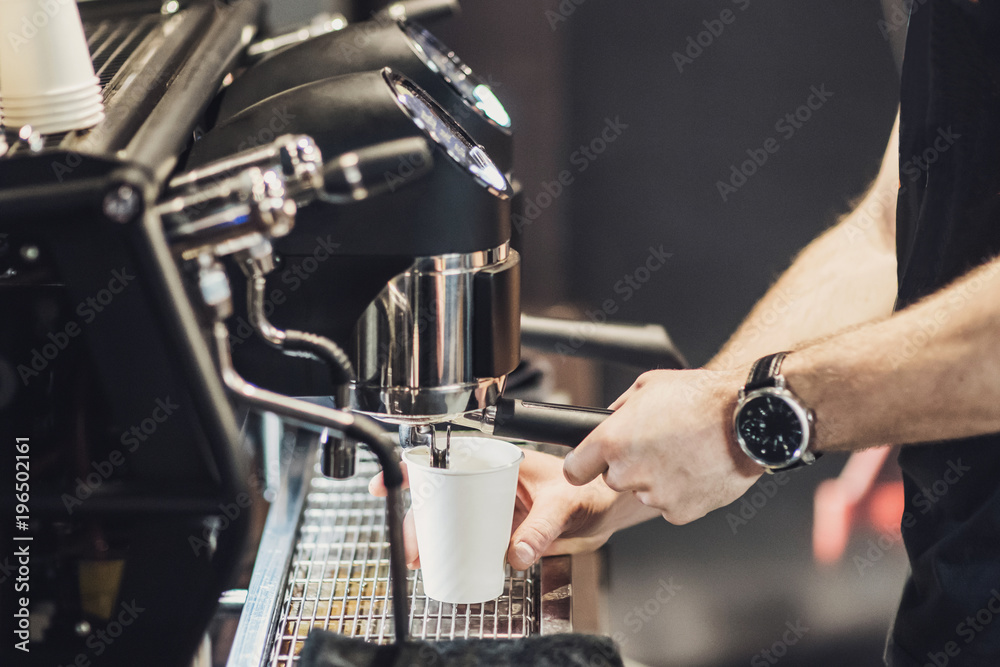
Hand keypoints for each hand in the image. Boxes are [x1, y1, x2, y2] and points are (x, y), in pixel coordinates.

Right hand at [368, 449, 654, 570]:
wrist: (608, 507)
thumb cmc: (591, 489)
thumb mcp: (565, 506)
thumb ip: (541, 529)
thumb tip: (515, 554)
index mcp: (501, 459)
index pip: (449, 455)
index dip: (415, 466)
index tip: (390, 480)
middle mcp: (492, 478)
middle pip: (442, 492)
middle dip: (418, 515)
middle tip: (409, 541)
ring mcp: (494, 503)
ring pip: (452, 516)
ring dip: (432, 534)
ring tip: (421, 557)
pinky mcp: (501, 526)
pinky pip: (470, 536)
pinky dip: (454, 548)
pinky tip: (444, 561)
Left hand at [563, 368, 763, 523]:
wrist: (746, 419)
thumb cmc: (700, 397)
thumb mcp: (647, 386)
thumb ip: (619, 408)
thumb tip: (607, 419)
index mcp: (612, 441)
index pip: (574, 470)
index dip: (583, 464)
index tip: (590, 463)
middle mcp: (628, 472)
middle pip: (613, 479)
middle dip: (628, 465)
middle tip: (656, 445)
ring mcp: (654, 496)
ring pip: (644, 492)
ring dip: (656, 479)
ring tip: (683, 453)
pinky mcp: (680, 512)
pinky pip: (670, 506)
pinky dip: (680, 493)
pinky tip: (695, 469)